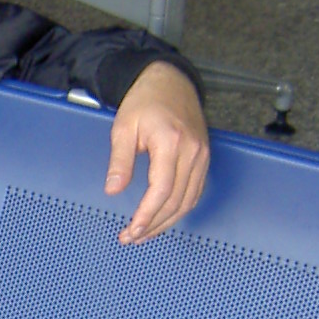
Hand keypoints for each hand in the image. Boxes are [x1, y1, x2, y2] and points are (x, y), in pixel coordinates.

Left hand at [105, 61, 208, 243]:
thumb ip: (120, 160)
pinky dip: (180, 209)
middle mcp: (192, 151)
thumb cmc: (145, 101)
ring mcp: (202, 156)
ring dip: (167, 222)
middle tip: (131, 237)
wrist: (170, 82)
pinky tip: (163, 218)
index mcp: (171, 142)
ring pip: (189, 200)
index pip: (162, 190)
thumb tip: (113, 189)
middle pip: (177, 201)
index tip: (131, 230)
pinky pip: (195, 192)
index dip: (147, 215)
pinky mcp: (205, 158)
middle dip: (154, 224)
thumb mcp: (123, 127)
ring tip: (144, 234)